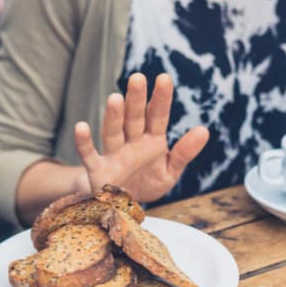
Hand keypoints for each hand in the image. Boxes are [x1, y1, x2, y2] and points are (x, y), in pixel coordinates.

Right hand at [73, 73, 208, 201]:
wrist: (122, 208)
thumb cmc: (147, 184)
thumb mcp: (170, 172)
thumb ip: (184, 152)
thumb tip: (204, 130)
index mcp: (152, 141)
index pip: (157, 116)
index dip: (161, 99)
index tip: (164, 78)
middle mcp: (132, 143)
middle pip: (134, 119)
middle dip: (135, 100)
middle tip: (137, 78)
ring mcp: (113, 155)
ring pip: (113, 132)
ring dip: (113, 117)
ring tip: (115, 98)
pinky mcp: (98, 171)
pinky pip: (89, 155)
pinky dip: (84, 143)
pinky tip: (81, 127)